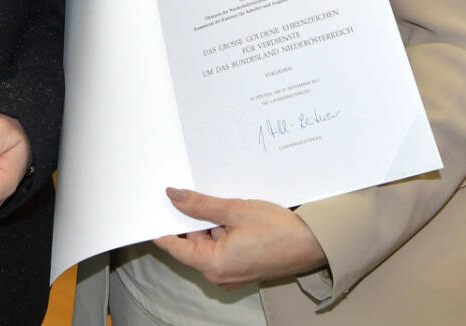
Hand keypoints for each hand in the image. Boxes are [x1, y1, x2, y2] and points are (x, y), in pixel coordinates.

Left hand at [154, 188, 327, 288]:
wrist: (313, 244)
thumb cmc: (278, 230)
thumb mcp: (234, 210)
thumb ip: (200, 205)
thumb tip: (174, 196)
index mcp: (212, 265)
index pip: (174, 246)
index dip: (161, 225)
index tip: (152, 208)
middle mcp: (218, 274)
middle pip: (191, 243)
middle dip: (190, 219)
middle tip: (188, 191)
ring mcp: (230, 273)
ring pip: (208, 243)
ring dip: (209, 223)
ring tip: (219, 200)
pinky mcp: (242, 267)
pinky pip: (222, 247)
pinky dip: (222, 231)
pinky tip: (230, 212)